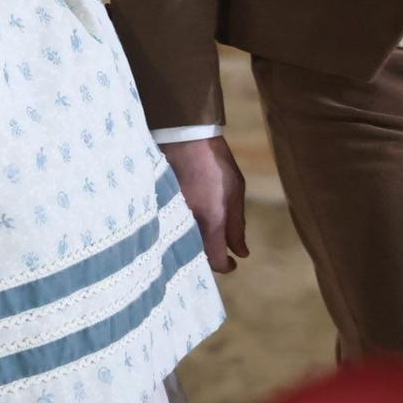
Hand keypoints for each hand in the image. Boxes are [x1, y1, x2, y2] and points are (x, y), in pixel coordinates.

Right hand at [161, 136, 247, 273]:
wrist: (184, 136)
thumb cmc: (215, 163)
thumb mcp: (236, 191)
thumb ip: (237, 225)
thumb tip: (242, 253)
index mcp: (210, 221)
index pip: (216, 261)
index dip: (226, 266)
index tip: (233, 262)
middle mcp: (188, 224)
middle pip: (197, 256)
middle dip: (209, 255)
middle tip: (219, 246)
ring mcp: (172, 216)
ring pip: (183, 243)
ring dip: (195, 244)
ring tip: (205, 233)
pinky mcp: (161, 207)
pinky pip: (171, 229)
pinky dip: (181, 231)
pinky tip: (189, 223)